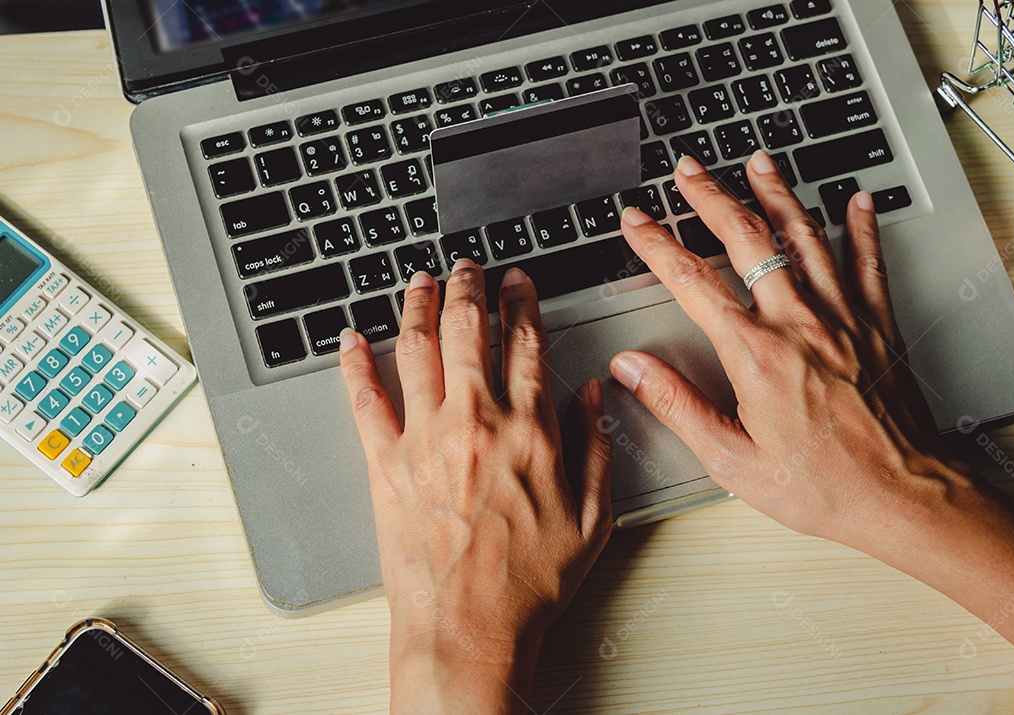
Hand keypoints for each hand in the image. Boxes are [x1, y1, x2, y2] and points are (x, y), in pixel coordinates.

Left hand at [339, 263, 611, 713]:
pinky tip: (351, 340)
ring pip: (416, 348)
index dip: (522, 304)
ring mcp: (425, 439)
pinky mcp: (385, 463)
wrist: (469, 629)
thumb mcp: (593, 519)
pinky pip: (364, 399)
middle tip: (467, 268)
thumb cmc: (529, 584)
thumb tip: (594, 397)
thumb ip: (596, 449)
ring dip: (417, 306)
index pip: (527, 345)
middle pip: (468, 331)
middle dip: (469, 288)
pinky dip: (353, 364)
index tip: (518, 284)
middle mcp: (475, 422)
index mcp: (530, 431)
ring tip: (420, 281)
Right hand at [614, 153, 1013, 708]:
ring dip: (777, 195)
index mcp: (756, 356)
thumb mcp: (731, 460)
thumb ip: (676, 406)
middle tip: (689, 171)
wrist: (903, 497)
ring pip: (806, 238)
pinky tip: (855, 199)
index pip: (693, 283)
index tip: (637, 223)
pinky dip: (861, 227)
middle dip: (713, 198)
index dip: (658, 245)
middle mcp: (799, 325)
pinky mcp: (877, 326)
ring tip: (758, 163)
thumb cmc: (822, 486)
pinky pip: (867, 263)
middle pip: (749, 241)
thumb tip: (632, 370)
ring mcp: (842, 319)